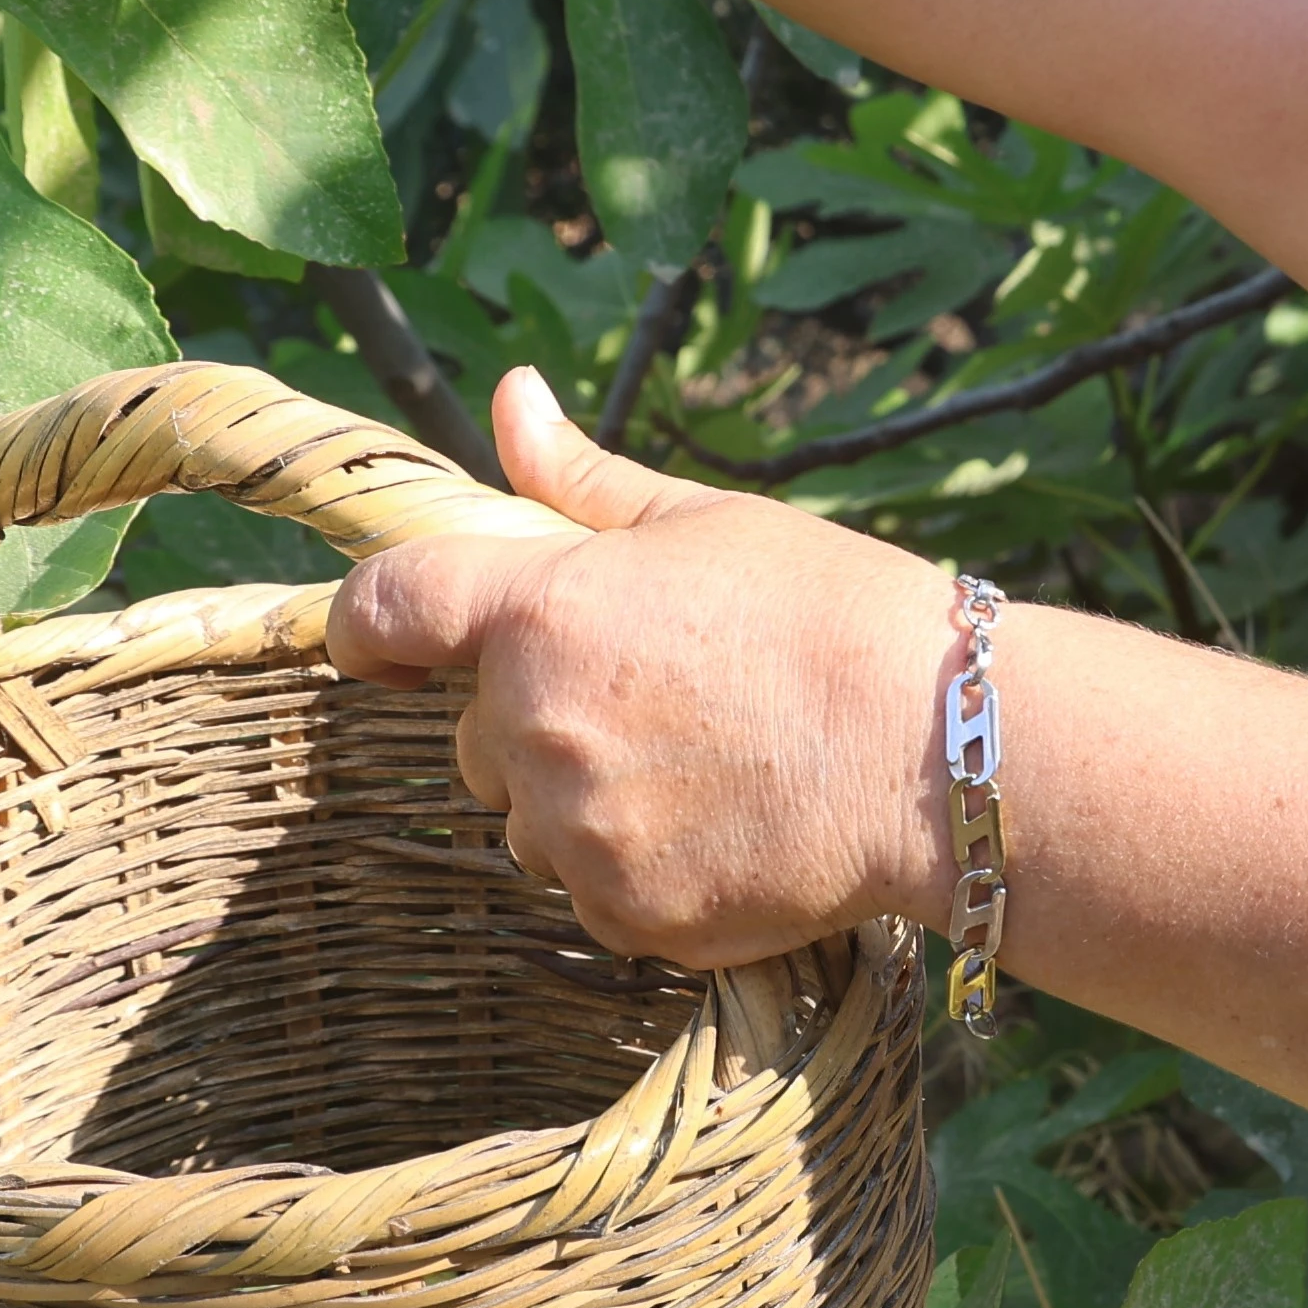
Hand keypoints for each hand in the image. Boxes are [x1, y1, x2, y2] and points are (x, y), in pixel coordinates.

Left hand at [327, 370, 958, 969]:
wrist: (938, 751)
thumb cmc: (830, 614)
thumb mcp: (702, 522)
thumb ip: (580, 478)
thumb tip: (512, 395)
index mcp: (541, 611)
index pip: (386, 609)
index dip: (369, 627)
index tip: (388, 647)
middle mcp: (537, 725)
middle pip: (473, 738)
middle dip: (534, 724)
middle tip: (654, 705)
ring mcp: (577, 830)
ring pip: (529, 825)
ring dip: (581, 805)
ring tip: (703, 772)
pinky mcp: (626, 912)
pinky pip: (591, 893)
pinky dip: (638, 872)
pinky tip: (724, 831)